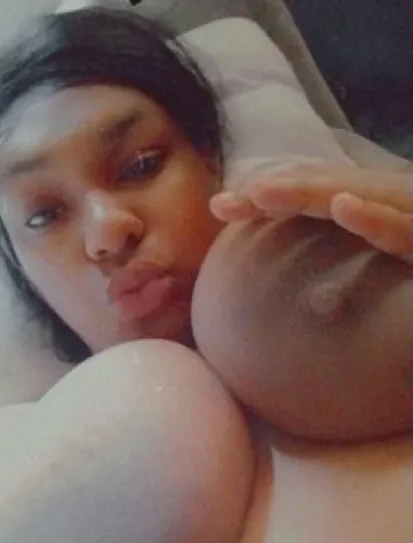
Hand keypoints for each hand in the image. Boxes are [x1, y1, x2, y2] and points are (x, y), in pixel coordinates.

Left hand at [210, 164, 412, 261]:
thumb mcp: (389, 265)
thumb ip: (353, 259)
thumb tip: (310, 278)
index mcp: (377, 207)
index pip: (317, 198)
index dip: (271, 197)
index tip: (223, 209)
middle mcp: (392, 203)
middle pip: (328, 191)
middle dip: (273, 191)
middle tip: (222, 204)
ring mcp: (411, 214)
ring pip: (358, 197)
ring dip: (307, 192)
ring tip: (259, 193)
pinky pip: (405, 230)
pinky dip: (375, 217)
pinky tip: (342, 207)